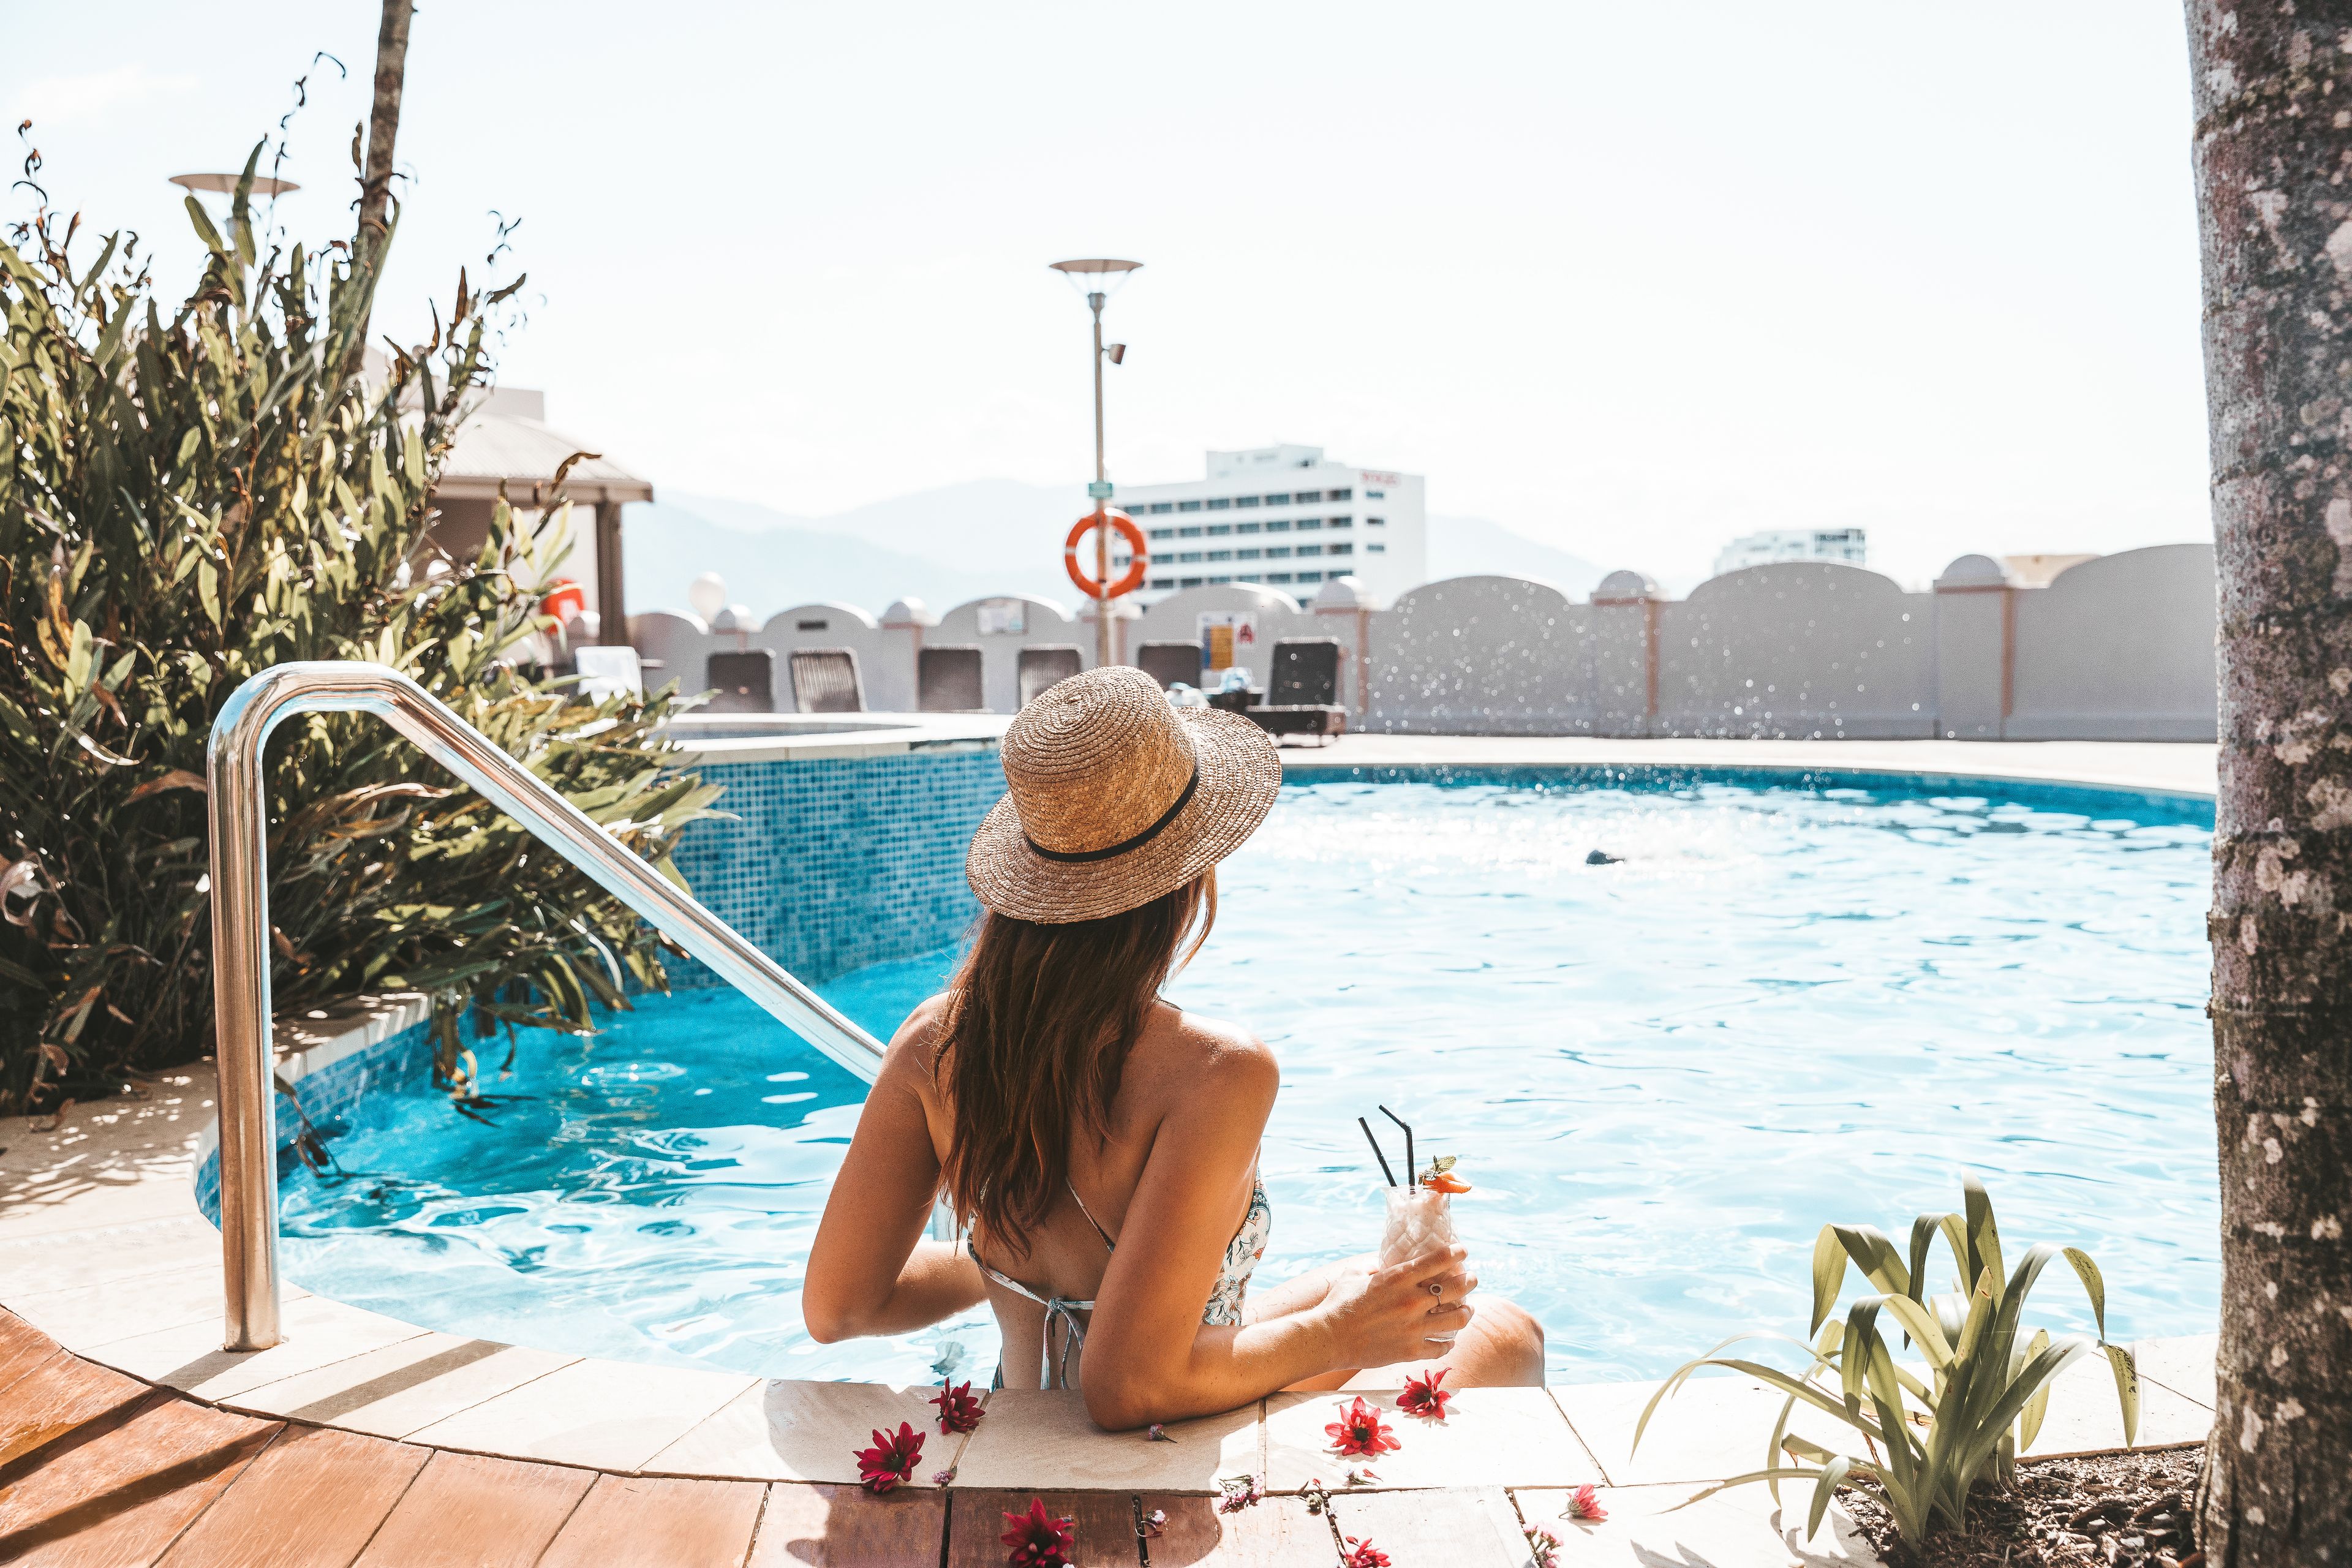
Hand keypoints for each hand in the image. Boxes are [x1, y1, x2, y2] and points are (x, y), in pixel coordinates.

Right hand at [1315, 1245, 1476, 1369]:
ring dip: (1468, 1312)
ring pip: (1458, 1318)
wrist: (1329, 1338)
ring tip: (1469, 1309)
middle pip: (1457, 1287)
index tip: (1463, 1251)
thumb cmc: (1339, 1303)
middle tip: (1472, 1279)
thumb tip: (1383, 1264)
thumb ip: (1374, 1267)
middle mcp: (1411, 1300)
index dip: (1457, 1252)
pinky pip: (1442, 1347)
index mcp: (1398, 1278)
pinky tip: (1450, 1340)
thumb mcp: (1355, 1275)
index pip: (1439, 1259)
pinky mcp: (1411, 1350)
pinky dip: (1449, 1343)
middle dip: (1470, 1280)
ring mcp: (1413, 1327)